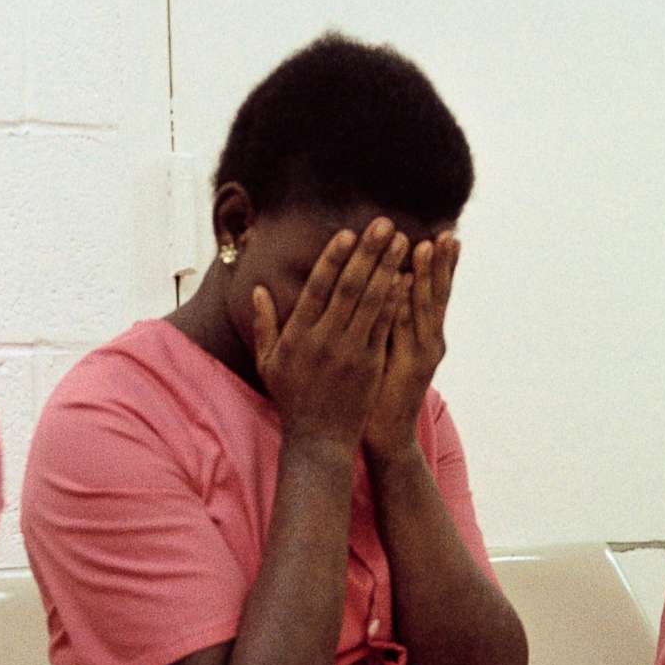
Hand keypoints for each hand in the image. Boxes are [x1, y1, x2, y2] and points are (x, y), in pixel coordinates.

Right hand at [252, 217, 406, 450]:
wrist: (318, 440)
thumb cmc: (292, 398)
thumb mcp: (268, 363)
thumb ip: (265, 325)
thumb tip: (257, 290)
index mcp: (298, 336)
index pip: (318, 289)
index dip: (333, 259)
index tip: (348, 233)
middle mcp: (324, 341)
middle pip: (349, 288)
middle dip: (368, 253)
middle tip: (385, 224)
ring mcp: (350, 353)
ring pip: (371, 303)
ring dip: (389, 269)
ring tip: (404, 241)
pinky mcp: (370, 365)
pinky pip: (385, 327)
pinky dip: (396, 301)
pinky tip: (407, 278)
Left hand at [363, 232, 458, 457]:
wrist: (386, 433)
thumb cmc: (381, 387)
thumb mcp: (390, 348)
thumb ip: (393, 319)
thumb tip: (390, 284)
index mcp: (427, 335)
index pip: (437, 293)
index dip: (443, 266)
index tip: (446, 236)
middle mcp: (431, 342)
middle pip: (438, 295)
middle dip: (441, 264)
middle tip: (447, 235)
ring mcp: (422, 354)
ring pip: (424, 307)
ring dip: (425, 275)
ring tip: (426, 246)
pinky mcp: (408, 367)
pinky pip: (403, 327)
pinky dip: (403, 304)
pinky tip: (401, 282)